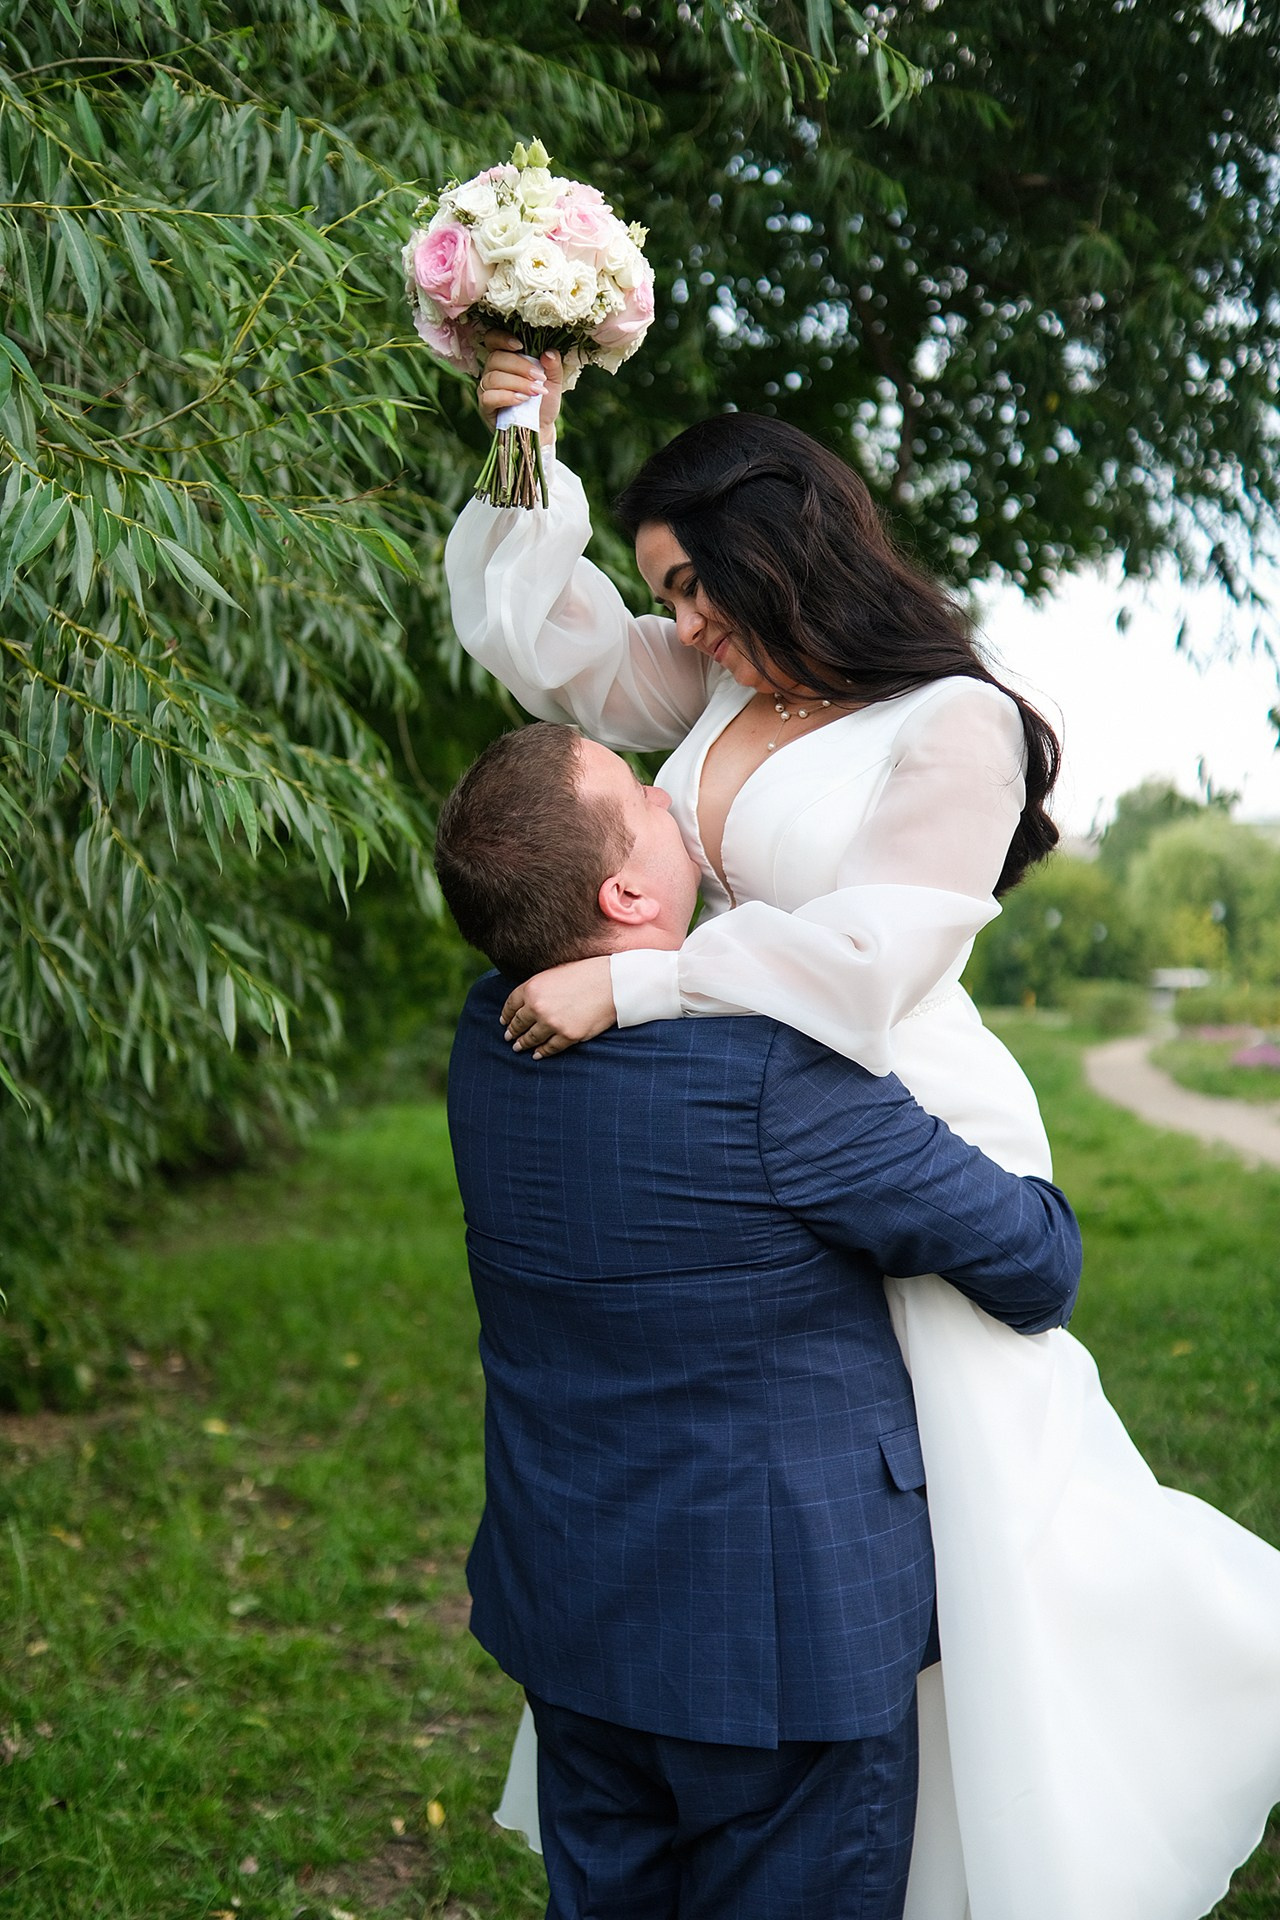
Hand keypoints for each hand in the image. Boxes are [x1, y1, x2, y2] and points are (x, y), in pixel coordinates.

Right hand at [477, 329, 563, 441]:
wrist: (541, 427)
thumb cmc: (543, 401)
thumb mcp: (554, 381)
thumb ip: (553, 365)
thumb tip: (548, 353)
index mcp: (505, 357)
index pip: (493, 339)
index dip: (502, 338)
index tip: (520, 345)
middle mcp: (492, 370)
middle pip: (496, 358)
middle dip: (520, 366)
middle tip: (539, 377)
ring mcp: (486, 388)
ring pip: (493, 377)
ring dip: (517, 383)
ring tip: (535, 392)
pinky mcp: (485, 406)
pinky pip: (489, 397)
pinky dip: (507, 396)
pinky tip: (522, 400)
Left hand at [500, 956, 616, 1057]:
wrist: (611, 983)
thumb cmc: (585, 974)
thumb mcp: (554, 973)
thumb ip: (538, 988)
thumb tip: (526, 1003)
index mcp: (532, 988)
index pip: (511, 1005)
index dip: (506, 1015)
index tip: (504, 1021)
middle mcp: (538, 1006)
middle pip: (518, 1023)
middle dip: (512, 1032)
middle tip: (508, 1037)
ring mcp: (552, 1023)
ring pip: (531, 1038)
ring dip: (523, 1044)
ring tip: (518, 1048)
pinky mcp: (567, 1035)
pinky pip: (550, 1048)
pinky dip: (542, 1053)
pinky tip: (537, 1054)